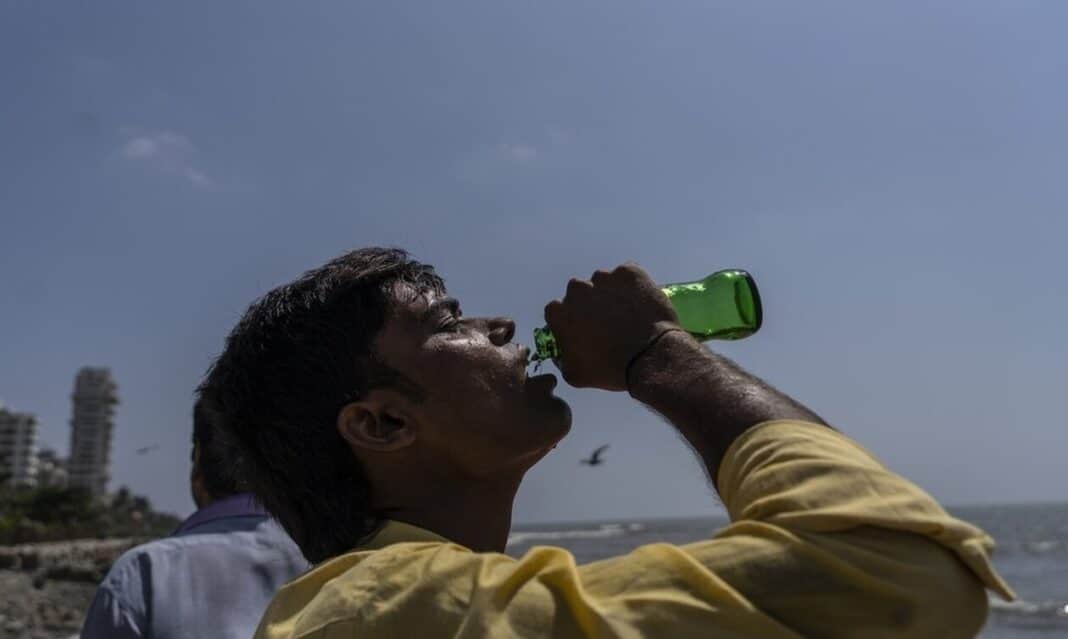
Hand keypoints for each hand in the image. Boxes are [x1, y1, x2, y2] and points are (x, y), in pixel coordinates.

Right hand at [544, 263, 679, 390]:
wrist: (651, 357)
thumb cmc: (610, 370)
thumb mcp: (574, 374)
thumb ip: (561, 358)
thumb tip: (561, 350)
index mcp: (560, 312)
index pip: (558, 311)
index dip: (572, 320)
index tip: (584, 329)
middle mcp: (578, 289)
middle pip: (580, 292)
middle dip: (590, 303)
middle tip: (608, 322)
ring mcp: (605, 278)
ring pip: (604, 282)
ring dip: (611, 293)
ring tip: (627, 314)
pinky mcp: (630, 272)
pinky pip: (627, 276)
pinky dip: (632, 286)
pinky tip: (640, 304)